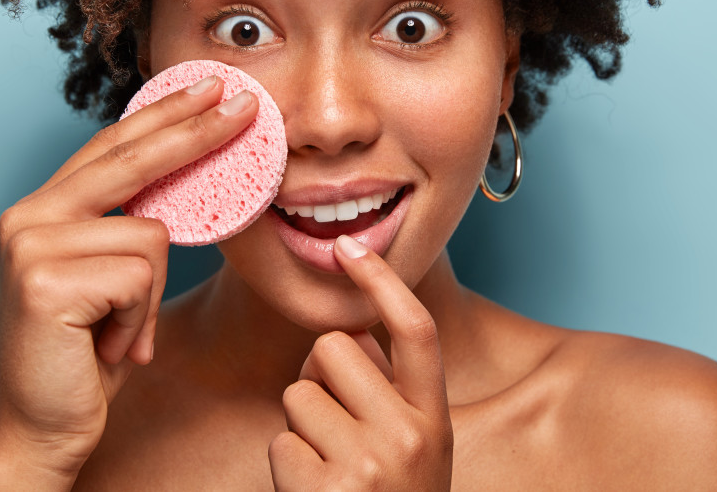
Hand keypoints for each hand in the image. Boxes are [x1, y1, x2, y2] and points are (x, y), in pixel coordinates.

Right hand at [0, 76, 257, 480]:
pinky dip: (139, 320)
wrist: (43, 430)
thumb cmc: (86, 354)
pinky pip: (140, 277)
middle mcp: (27, 215)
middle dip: (196, 132)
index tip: (209, 87)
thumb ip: (128, 226)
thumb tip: (191, 178)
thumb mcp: (111, 279)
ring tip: (119, 334)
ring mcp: (30, 245)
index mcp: (42, 209)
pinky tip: (110, 346)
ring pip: (151, 235)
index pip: (113, 146)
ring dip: (149, 298)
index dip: (164, 114)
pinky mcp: (44, 281)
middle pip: (133, 159)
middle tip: (246, 104)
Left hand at [269, 235, 453, 490]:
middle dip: (320, 374)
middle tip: (334, 422)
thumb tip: (351, 337)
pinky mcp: (325, 489)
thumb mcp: (415, 450)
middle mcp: (409, 435)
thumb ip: (393, 394)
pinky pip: (281, 440)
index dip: (382, 281)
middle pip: (335, 348)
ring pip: (298, 392)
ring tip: (329, 466)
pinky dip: (289, 464)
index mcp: (434, 419)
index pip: (414, 330)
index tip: (350, 248)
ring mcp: (368, 463)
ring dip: (302, 424)